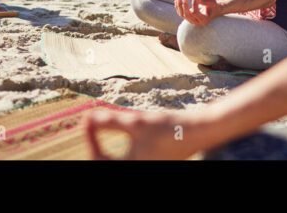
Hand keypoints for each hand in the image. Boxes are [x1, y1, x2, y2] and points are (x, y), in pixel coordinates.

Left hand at [85, 108, 200, 159]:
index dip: (90, 139)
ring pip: (119, 159)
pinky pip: (132, 158)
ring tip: (112, 127)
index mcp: (129, 165)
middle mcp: (137, 169)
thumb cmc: (169, 128)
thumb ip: (109, 121)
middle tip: (93, 127)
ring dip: (112, 145)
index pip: (97, 158)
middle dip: (98, 144)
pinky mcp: (153, 162)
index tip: (88, 122)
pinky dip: (126, 147)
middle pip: (106, 161)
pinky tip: (132, 133)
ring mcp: (146, 166)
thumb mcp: (136, 122)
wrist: (198, 131)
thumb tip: (88, 117)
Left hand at [174, 0, 218, 26]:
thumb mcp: (213, 3)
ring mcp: (192, 21)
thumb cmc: (214, 6)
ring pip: (182, 15)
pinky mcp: (189, 18)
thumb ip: (206, 1)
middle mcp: (197, 22)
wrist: (215, 11)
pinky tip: (176, 0)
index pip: (195, 13)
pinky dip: (178, 7)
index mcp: (204, 20)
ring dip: (179, 6)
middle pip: (187, 15)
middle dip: (184, 5)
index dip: (193, 4)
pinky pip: (181, 14)